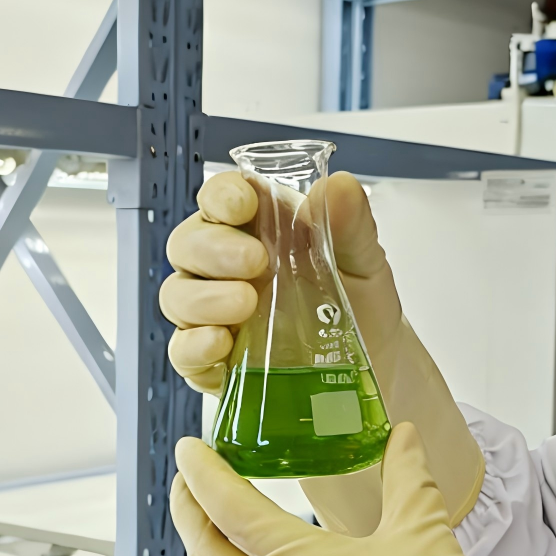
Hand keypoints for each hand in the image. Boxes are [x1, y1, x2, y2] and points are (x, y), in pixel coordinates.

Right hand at [163, 167, 480, 531]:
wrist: (377, 369)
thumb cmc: (361, 307)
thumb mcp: (366, 262)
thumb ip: (352, 224)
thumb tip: (339, 186)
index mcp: (258, 230)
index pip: (220, 198)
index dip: (223, 195)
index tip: (243, 203)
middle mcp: (226, 268)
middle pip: (188, 244)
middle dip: (213, 248)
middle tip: (255, 261)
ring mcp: (215, 315)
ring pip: (178, 296)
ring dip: (204, 297)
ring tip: (246, 303)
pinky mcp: (213, 363)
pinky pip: (183, 352)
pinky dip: (195, 346)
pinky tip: (221, 343)